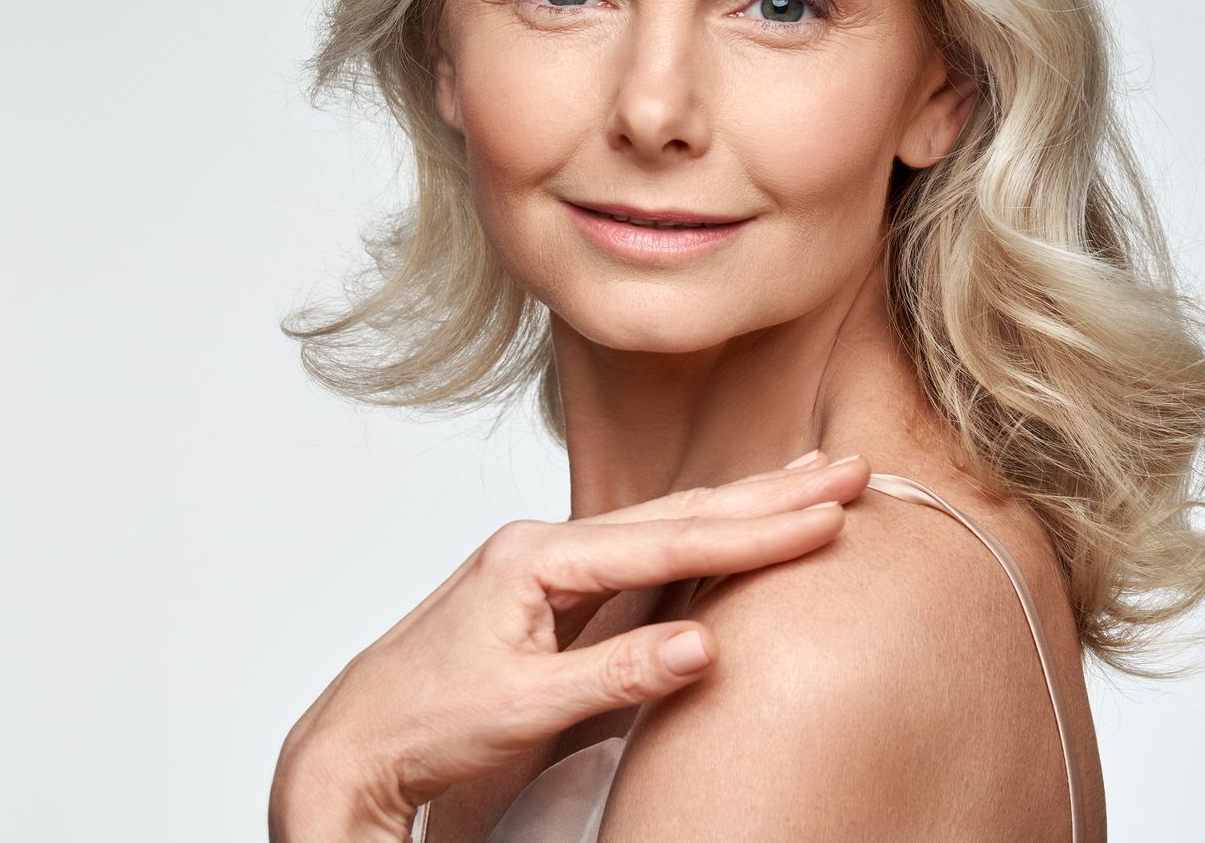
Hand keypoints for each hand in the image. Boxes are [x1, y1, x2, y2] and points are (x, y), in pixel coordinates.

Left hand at [271, 449, 870, 838]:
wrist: (357, 736)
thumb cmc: (424, 721)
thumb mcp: (523, 706)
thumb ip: (615, 674)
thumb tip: (704, 645)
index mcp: (536, 558)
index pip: (667, 539)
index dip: (754, 529)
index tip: (826, 512)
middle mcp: (543, 544)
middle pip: (676, 512)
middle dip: (765, 492)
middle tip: (847, 467)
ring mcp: (546, 561)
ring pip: (663, 524)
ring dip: (740, 505)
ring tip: (809, 479)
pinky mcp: (551, 589)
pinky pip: (642, 553)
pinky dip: (699, 536)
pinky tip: (733, 525)